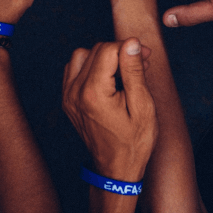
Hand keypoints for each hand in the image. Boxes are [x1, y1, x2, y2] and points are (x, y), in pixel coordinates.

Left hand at [62, 40, 156, 180]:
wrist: (116, 170)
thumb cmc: (133, 142)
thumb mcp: (143, 107)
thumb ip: (134, 71)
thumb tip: (132, 42)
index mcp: (93, 93)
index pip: (108, 49)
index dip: (129, 48)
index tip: (145, 56)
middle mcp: (75, 92)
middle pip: (96, 50)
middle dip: (119, 52)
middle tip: (140, 65)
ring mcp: (68, 96)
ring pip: (82, 55)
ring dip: (103, 57)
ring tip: (122, 72)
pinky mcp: (67, 99)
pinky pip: (74, 69)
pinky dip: (90, 66)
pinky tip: (106, 79)